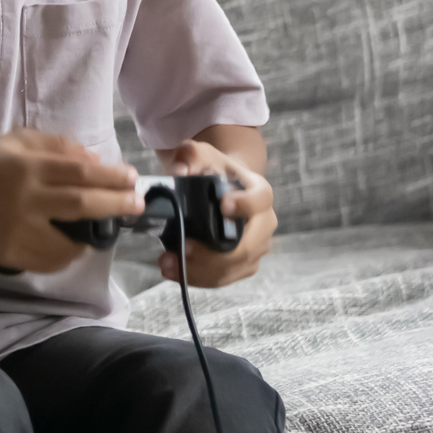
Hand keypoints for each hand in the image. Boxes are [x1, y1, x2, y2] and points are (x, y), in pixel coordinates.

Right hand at [0, 131, 142, 275]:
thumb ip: (53, 146)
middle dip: (116, 204)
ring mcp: (17, 229)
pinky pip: (48, 261)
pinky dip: (65, 257)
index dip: (112, 176)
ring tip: (99, 231)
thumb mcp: (13, 142)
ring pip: (68, 241)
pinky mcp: (9, 253)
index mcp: (27, 166)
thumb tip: (94, 160)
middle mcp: (25, 197)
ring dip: (91, 238)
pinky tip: (69, 248)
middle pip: (82, 203)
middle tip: (138, 205)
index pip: (80, 171)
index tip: (132, 179)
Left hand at [158, 139, 276, 287]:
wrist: (223, 187)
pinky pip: (223, 278)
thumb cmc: (214, 169)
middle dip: (213, 253)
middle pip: (246, 246)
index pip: (259, 199)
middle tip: (182, 248)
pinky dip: (198, 278)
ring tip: (168, 263)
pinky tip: (174, 273)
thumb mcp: (201, 154)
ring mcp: (256, 248)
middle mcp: (264, 223)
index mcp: (259, 192)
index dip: (245, 205)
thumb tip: (180, 172)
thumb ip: (190, 155)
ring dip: (199, 271)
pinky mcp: (242, 265)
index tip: (223, 206)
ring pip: (232, 268)